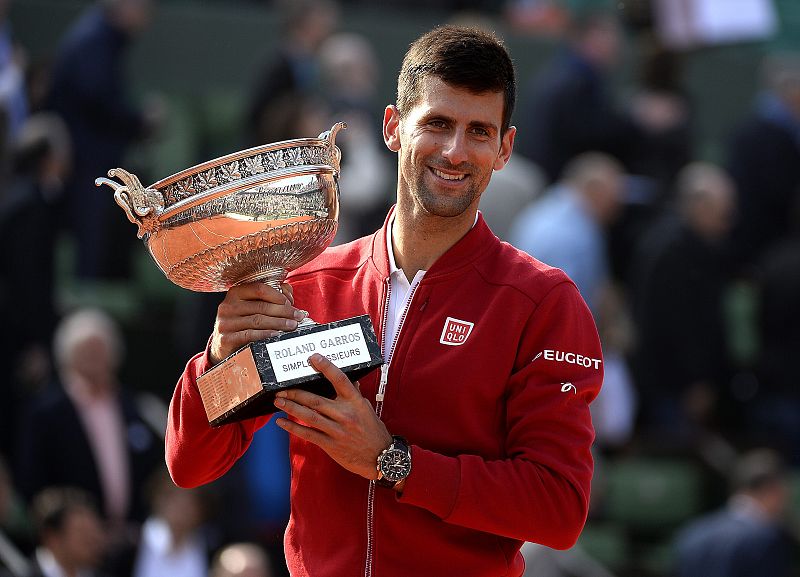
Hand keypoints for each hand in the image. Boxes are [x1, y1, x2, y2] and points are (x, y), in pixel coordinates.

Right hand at [209, 282, 305, 364]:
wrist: (223, 345)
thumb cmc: (243, 322)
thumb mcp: (252, 306)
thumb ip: (270, 296)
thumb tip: (288, 293)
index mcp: (235, 293)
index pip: (259, 289)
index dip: (277, 295)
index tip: (290, 303)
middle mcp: (227, 306)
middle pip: (261, 306)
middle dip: (283, 311)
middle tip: (298, 316)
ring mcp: (225, 322)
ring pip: (257, 320)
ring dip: (278, 323)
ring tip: (292, 326)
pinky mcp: (226, 338)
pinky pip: (249, 335)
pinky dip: (265, 334)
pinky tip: (276, 335)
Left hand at [274, 353, 392, 479]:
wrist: (380, 457)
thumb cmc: (373, 431)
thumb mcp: (366, 409)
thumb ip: (355, 394)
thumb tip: (350, 380)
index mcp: (355, 402)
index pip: (340, 380)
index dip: (326, 368)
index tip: (313, 358)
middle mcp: (345, 415)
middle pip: (316, 401)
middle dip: (296, 393)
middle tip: (282, 388)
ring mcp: (337, 431)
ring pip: (310, 417)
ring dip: (291, 408)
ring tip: (278, 401)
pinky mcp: (330, 445)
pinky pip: (308, 434)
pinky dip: (293, 428)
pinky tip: (281, 422)